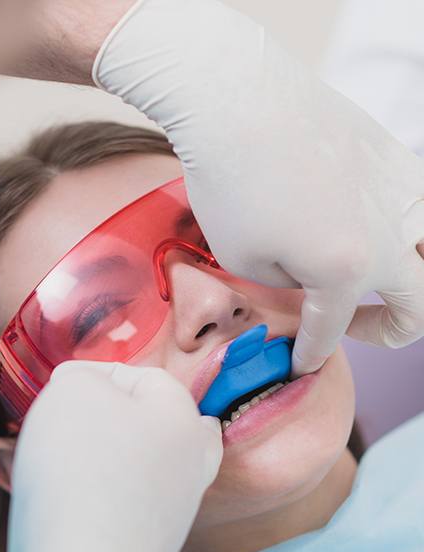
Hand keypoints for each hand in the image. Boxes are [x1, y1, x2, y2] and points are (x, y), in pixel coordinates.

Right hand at [0, 361, 222, 551]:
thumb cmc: (76, 466)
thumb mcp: (71, 391)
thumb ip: (82, 376)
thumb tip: (85, 387)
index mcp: (183, 416)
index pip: (142, 376)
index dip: (95, 375)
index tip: (59, 389)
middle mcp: (194, 461)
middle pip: (157, 422)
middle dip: (117, 416)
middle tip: (78, 421)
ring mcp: (180, 508)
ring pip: (149, 464)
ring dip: (116, 455)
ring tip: (74, 457)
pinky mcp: (158, 545)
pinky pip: (135, 504)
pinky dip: (112, 493)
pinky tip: (81, 496)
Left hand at [94, 0, 423, 375]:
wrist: (240, 102)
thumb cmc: (231, 183)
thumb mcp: (246, 260)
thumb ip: (290, 286)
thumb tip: (310, 284)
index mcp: (348, 270)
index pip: (332, 331)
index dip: (311, 354)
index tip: (299, 364)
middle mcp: (392, 236)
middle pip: (419, 308)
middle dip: (387, 331)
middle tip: (351, 326)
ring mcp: (404, 192)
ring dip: (410, 279)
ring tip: (372, 277)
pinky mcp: (399, 158)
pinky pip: (420, 207)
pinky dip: (402, 229)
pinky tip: (367, 224)